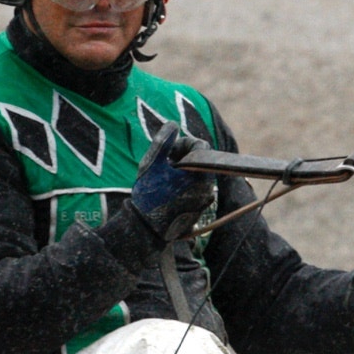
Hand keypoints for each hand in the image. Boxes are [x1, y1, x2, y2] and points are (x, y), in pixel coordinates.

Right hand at [130, 123, 214, 240]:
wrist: (146, 229)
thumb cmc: (148, 196)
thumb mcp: (151, 164)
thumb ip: (163, 141)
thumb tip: (173, 124)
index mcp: (199, 173)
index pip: (200, 146)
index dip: (182, 144)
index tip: (167, 153)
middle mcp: (207, 187)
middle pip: (200, 160)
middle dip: (182, 157)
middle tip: (164, 164)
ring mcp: (205, 199)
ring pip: (198, 175)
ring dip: (182, 171)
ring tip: (164, 178)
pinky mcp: (199, 209)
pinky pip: (196, 189)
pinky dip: (184, 185)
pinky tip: (168, 191)